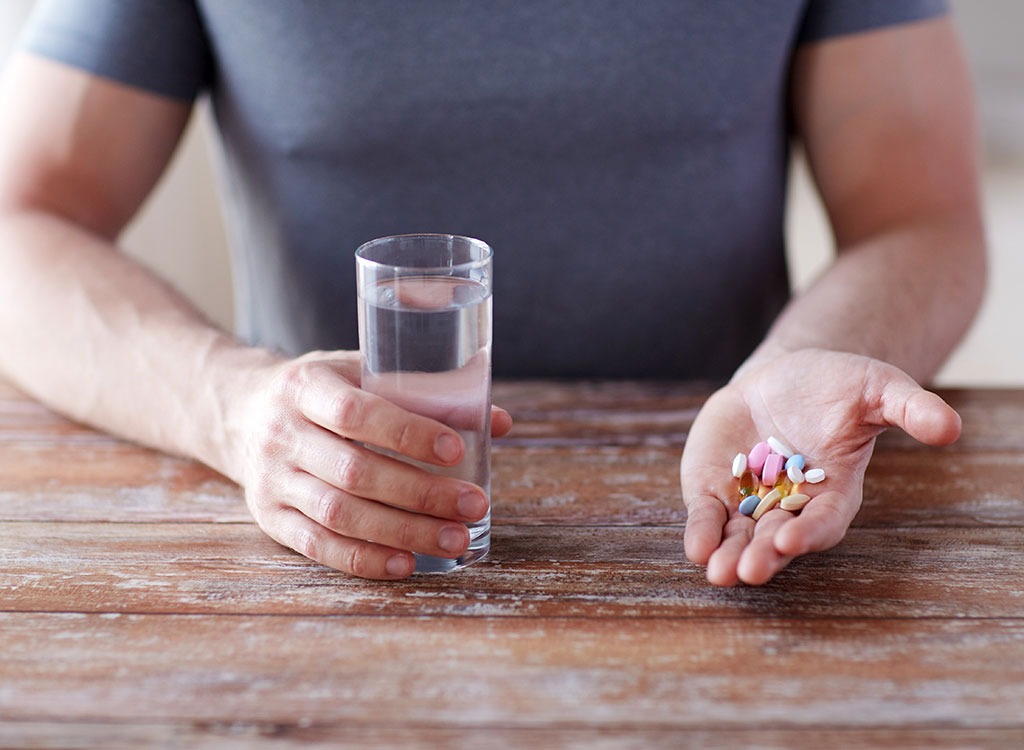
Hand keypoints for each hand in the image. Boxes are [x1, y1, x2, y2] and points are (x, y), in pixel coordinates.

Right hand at [231, 350, 512, 579]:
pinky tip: (407, 563)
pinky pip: (317, 546)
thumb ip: (424, 392)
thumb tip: (497, 420)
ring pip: (339, 514)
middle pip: (354, 472)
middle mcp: (282, 434)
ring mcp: (272, 480)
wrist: (239, 410)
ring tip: (456, 538)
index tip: (455, 448)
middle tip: (473, 504)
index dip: (406, 432)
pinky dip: (365, 559)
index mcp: (305, 386)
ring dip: (403, 532)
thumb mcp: (360, 370)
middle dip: (420, 493)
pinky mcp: (269, 517)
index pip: (354, 413)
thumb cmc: (322, 389)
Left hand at [680, 348, 960, 585]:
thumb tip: (950, 426)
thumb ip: (909, 408)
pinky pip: (708, 515)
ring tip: (719, 573)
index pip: (824, 521)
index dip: (809, 532)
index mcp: (833, 491)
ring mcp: (750, 501)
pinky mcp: (716, 488)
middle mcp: (791, 505)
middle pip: (777, 539)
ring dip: (728, 556)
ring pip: (739, 537)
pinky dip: (701, 532)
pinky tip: (696, 548)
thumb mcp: (877, 387)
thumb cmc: (838, 385)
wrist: (783, 377)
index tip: (791, 540)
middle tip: (748, 571)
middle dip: (763, 555)